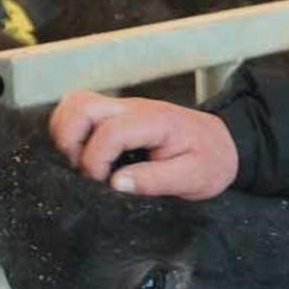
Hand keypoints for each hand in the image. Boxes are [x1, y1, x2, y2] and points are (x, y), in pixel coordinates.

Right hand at [48, 90, 239, 199]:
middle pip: (80, 105)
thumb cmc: (209, 159)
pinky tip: (85, 157)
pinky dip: (72, 132)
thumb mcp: (193, 177)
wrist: (222, 143)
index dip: (96, 161)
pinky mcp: (115, 115)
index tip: (102, 184)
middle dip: (69, 141)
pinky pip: (81, 112)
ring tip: (81, 163)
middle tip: (82, 170)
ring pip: (75, 104)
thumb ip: (156, 180)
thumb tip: (117, 183)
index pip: (109, 132)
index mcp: (153, 121)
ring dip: (67, 134)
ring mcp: (121, 108)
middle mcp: (132, 107)